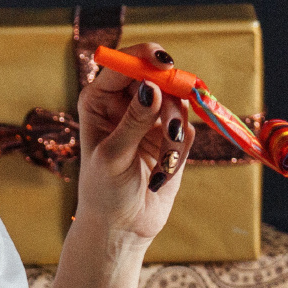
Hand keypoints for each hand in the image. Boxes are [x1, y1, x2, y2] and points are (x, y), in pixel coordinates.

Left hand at [71, 44, 187, 248]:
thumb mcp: (113, 156)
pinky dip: (180, 151)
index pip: (125, 65)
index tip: (166, 65)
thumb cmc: (104, 192)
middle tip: (173, 129)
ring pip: (178, 105)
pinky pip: (188, 130)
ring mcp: (150, 119)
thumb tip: (152, 87)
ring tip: (163, 163)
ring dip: (175, 134)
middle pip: (159, 78)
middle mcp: (126, 103)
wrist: (121, 228)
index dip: (146, 59)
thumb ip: (133, 121)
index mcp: (100, 100)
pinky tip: (163, 172)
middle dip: (170, 101)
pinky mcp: (171, 138)